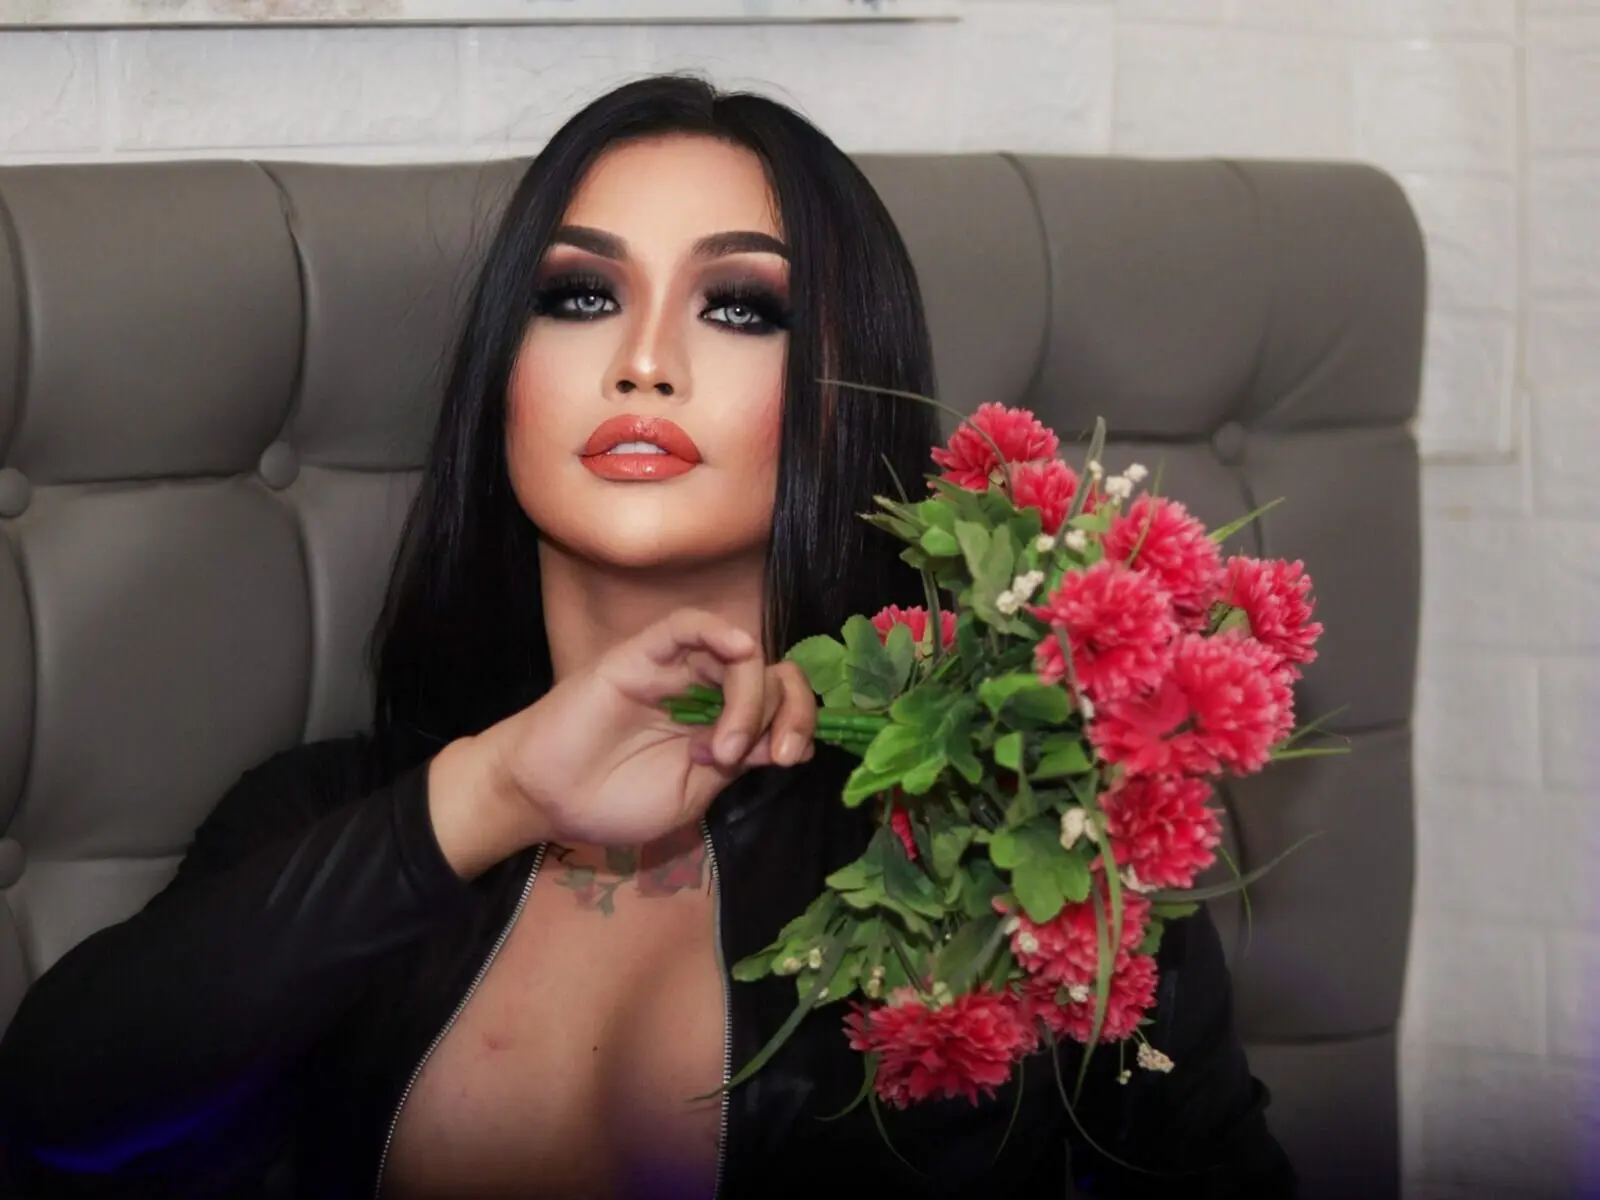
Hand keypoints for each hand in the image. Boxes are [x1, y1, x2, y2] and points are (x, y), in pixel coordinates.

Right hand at [473, 608, 816, 851]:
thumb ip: (736, 761)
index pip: (781, 701)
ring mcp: (676, 670)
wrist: (549, 799)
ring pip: (737, 654)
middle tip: (769, 755)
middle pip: (770, 674)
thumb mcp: (693, 793)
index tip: (789, 756)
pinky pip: (688, 626)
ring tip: (723, 748)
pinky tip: (738, 649)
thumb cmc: (615, 801)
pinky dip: (719, 631)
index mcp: (722, 723)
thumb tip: (787, 740)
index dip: (799, 721)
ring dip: (750, 697)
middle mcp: (706, 690)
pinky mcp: (643, 654)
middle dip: (787, 712)